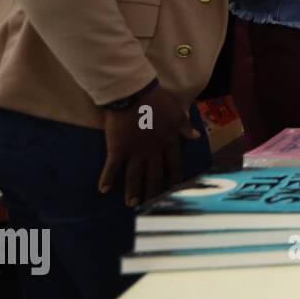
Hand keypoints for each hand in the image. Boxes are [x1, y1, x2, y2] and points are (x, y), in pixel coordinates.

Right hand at [99, 85, 198, 206]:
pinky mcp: (118, 148)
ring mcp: (135, 151)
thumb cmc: (156, 100)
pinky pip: (112, 167)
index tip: (175, 190)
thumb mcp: (177, 112)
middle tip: (151, 205)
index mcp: (169, 143)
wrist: (133, 93)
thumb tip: (196, 136)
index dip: (175, 180)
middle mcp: (153, 151)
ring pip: (135, 176)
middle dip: (154, 192)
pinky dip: (107, 179)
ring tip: (131, 204)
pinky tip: (103, 190)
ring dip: (133, 191)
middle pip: (155, 176)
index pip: (175, 166)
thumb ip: (185, 127)